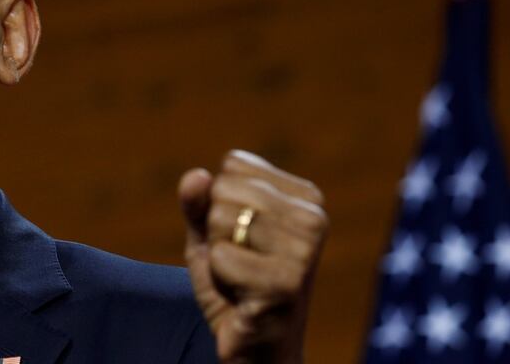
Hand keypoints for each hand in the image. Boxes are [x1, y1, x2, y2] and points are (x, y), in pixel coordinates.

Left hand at [179, 150, 327, 362]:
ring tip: (243, 280)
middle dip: (217, 231)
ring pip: (221, 219)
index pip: (233, 165)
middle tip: (241, 264)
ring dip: (218, 256)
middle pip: (224, 190)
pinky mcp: (287, 282)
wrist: (258, 350)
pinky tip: (244, 297)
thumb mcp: (210, 236)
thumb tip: (196, 176)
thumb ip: (199, 203)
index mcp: (306, 197)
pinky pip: (220, 256)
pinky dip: (220, 279)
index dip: (220, 204)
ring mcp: (304, 251)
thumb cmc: (235, 286)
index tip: (243, 239)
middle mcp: (314, 218)